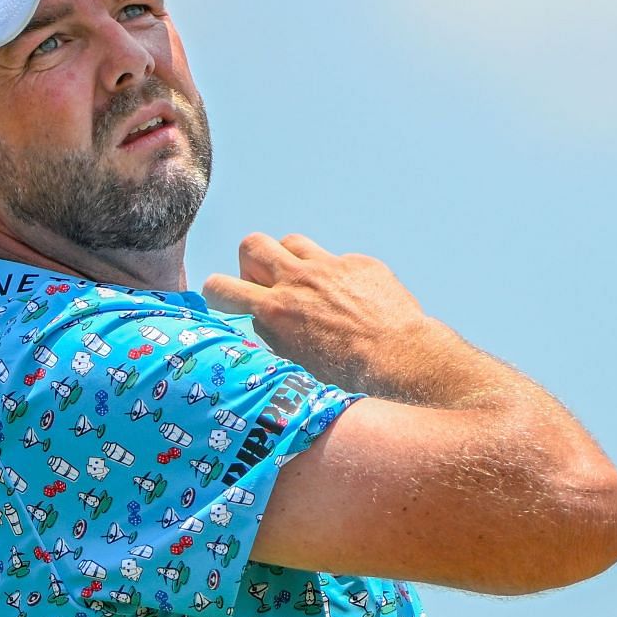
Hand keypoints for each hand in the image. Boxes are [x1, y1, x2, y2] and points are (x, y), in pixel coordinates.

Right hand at [202, 233, 433, 389]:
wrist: (400, 359)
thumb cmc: (348, 374)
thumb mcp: (294, 364)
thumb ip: (272, 336)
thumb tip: (261, 323)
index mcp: (275, 310)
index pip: (220, 286)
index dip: (217, 293)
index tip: (226, 301)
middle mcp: (298, 281)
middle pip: (252, 245)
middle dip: (252, 263)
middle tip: (265, 285)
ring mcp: (330, 267)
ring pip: (291, 242)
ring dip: (290, 261)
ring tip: (304, 286)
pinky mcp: (359, 263)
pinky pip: (334, 259)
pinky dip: (334, 276)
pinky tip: (350, 301)